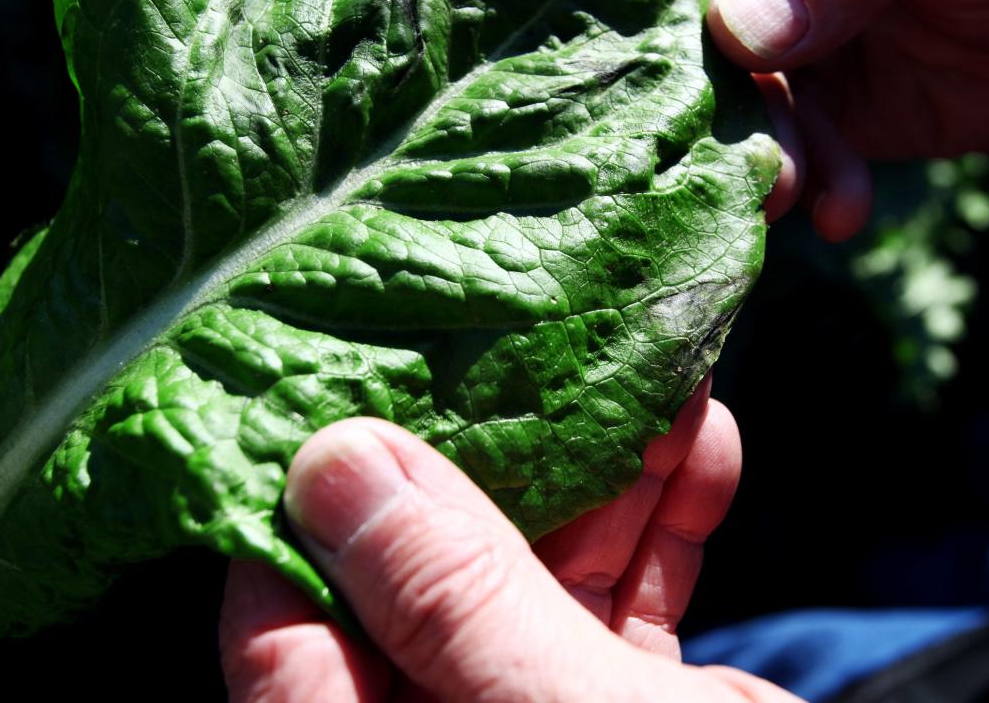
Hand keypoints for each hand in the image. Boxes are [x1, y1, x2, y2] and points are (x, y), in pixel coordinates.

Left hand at [218, 381, 801, 701]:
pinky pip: (632, 601)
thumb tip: (333, 465)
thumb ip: (450, 604)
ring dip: (597, 467)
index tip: (324, 396)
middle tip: (494, 340)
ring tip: (631, 361)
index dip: (292, 520)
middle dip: (477, 458)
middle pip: (422, 585)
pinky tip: (705, 441)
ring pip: (541, 575)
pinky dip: (670, 522)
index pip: (283, 647)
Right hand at [578, 0, 988, 239]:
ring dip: (746, 139)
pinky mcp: (809, 100)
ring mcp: (777, 21)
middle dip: (687, 57)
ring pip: (716, 80)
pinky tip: (839, 207)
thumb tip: (740, 24)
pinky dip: (805, 180)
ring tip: (786, 189)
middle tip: (697, 115)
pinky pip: (778, 142)